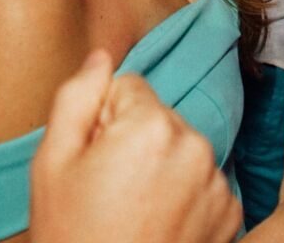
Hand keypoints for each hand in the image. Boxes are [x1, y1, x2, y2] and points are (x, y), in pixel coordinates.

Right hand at [30, 53, 238, 242]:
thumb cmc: (73, 236)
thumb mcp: (53, 163)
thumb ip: (76, 98)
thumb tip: (100, 57)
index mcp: (153, 125)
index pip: (128, 88)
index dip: (104, 121)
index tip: (93, 159)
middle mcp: (196, 145)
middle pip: (158, 118)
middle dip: (135, 142)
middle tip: (109, 191)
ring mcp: (218, 182)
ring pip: (182, 149)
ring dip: (161, 168)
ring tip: (132, 211)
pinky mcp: (231, 214)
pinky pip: (202, 182)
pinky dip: (184, 196)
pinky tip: (157, 224)